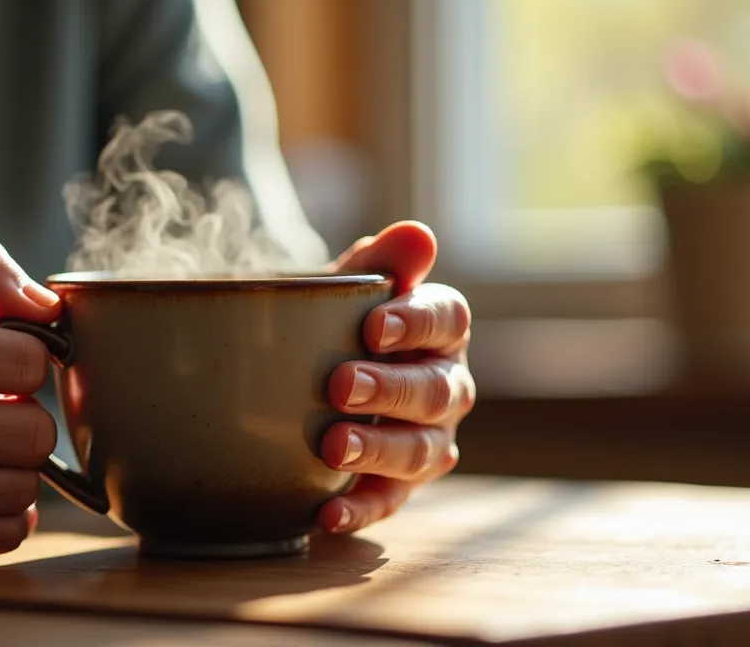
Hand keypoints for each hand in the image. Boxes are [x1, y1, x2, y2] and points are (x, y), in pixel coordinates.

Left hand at [318, 221, 474, 533]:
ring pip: (421, 451)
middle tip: (340, 386)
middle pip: (435, 390)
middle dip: (390, 389)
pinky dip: (359, 509)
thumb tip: (417, 236)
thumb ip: (378, 264)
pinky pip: (389, 503)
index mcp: (441, 330)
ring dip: (378, 450)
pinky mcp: (398, 486)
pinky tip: (325, 513)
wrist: (302, 375)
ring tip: (331, 447)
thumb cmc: (336, 325)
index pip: (448, 320)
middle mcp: (447, 387)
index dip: (417, 323)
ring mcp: (429, 440)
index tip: (374, 326)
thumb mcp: (346, 289)